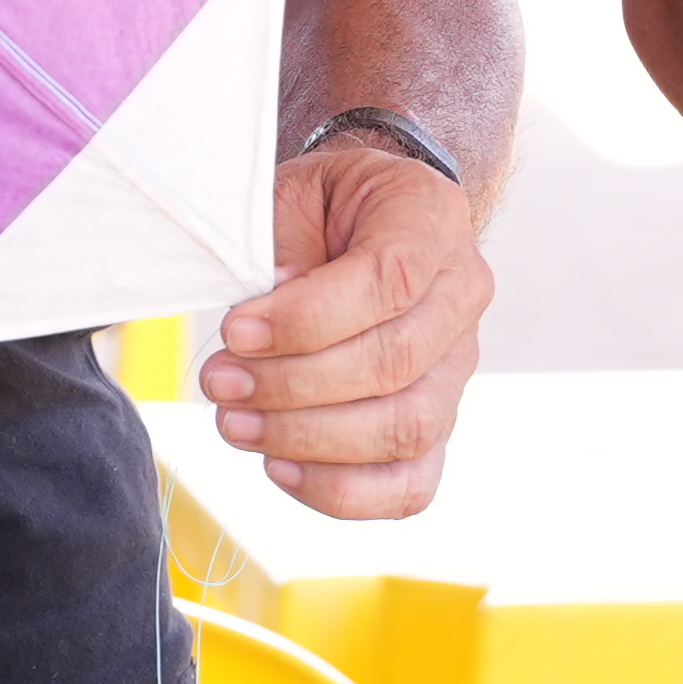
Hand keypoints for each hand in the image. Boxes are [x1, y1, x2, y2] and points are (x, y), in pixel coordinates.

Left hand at [197, 135, 494, 518]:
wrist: (363, 225)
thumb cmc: (324, 209)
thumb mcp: (294, 193)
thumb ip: (283, 244)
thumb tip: (267, 318)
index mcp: (432, 218)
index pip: (391, 280)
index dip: (306, 319)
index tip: (234, 332)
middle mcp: (463, 294)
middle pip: (395, 362)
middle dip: (292, 384)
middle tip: (220, 382)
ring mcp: (458, 367)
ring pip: (406, 428)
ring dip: (308, 438)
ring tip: (235, 424)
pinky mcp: (438, 425)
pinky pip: (409, 484)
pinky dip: (341, 490)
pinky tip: (279, 466)